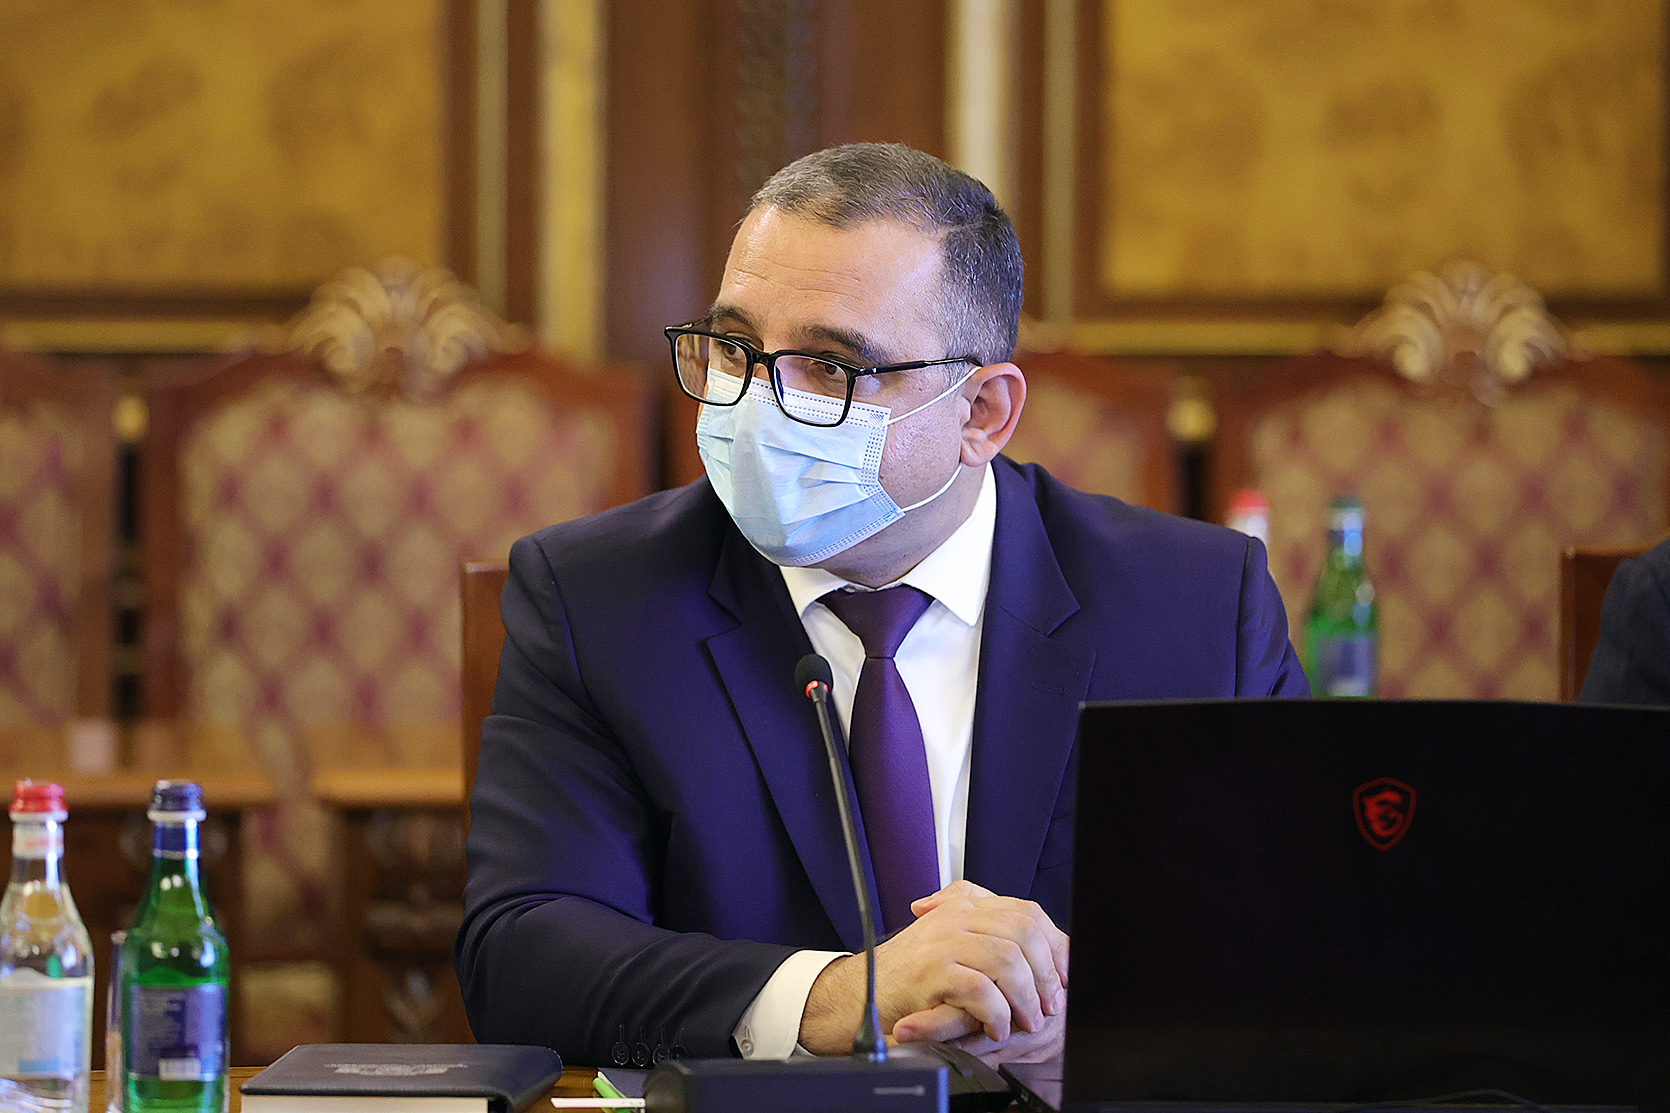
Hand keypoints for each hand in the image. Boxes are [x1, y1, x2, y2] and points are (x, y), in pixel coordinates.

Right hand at [799, 880, 1068, 1054]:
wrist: (861, 993)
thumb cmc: (910, 974)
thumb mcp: (948, 939)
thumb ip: (983, 926)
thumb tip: (1042, 943)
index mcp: (965, 906)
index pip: (1027, 912)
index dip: (1055, 944)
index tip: (1064, 975)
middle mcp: (956, 917)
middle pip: (1024, 932)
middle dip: (1046, 974)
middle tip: (1048, 1005)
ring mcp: (942, 941)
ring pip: (1008, 959)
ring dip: (1025, 998)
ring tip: (1025, 1021)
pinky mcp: (931, 972)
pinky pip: (981, 990)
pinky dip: (998, 1013)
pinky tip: (996, 1027)